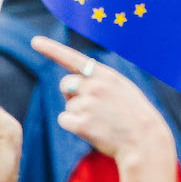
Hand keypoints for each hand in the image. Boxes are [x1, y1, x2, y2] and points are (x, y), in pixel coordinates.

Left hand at [29, 36, 177, 181]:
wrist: (144, 139)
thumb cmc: (133, 114)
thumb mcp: (121, 88)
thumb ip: (98, 81)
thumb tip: (69, 88)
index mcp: (105, 74)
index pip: (73, 58)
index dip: (52, 49)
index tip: (35, 42)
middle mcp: (94, 86)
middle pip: (65, 85)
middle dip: (71, 94)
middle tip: (91, 107)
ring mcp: (87, 104)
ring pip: (68, 106)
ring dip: (78, 114)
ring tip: (101, 121)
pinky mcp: (82, 123)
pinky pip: (64, 120)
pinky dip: (74, 126)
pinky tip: (92, 130)